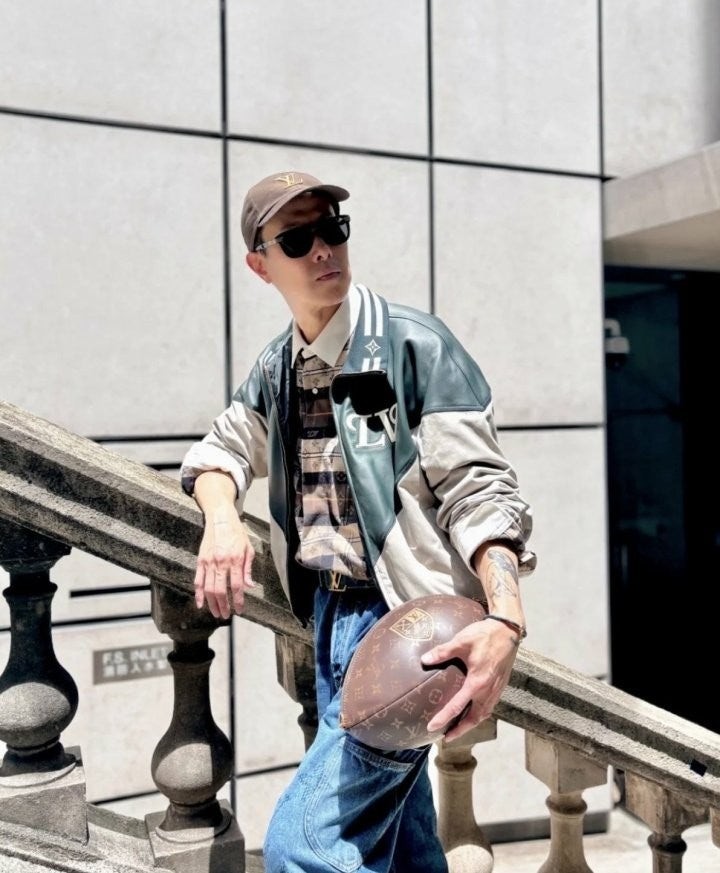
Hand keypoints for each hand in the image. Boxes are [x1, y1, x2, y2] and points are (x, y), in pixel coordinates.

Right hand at [194, 514, 254, 618]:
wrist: (220, 519)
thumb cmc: (236, 533)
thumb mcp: (249, 548)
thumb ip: (248, 569)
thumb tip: (249, 586)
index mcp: (235, 560)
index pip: (237, 586)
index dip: (238, 600)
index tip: (239, 609)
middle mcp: (221, 562)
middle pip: (220, 590)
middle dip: (223, 606)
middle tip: (226, 615)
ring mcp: (209, 562)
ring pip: (208, 588)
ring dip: (212, 603)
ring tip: (216, 613)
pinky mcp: (200, 561)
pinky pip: (198, 580)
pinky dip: (198, 594)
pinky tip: (201, 604)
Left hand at [420, 617, 519, 741]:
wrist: (508, 629)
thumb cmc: (485, 634)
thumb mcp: (461, 641)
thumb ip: (443, 651)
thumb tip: (424, 659)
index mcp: (478, 682)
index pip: (457, 707)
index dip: (443, 719)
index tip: (432, 728)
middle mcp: (488, 690)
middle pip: (474, 718)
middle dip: (460, 730)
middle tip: (446, 738)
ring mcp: (497, 688)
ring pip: (484, 713)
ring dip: (471, 723)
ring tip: (459, 728)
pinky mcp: (501, 684)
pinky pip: (490, 705)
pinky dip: (480, 713)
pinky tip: (473, 710)